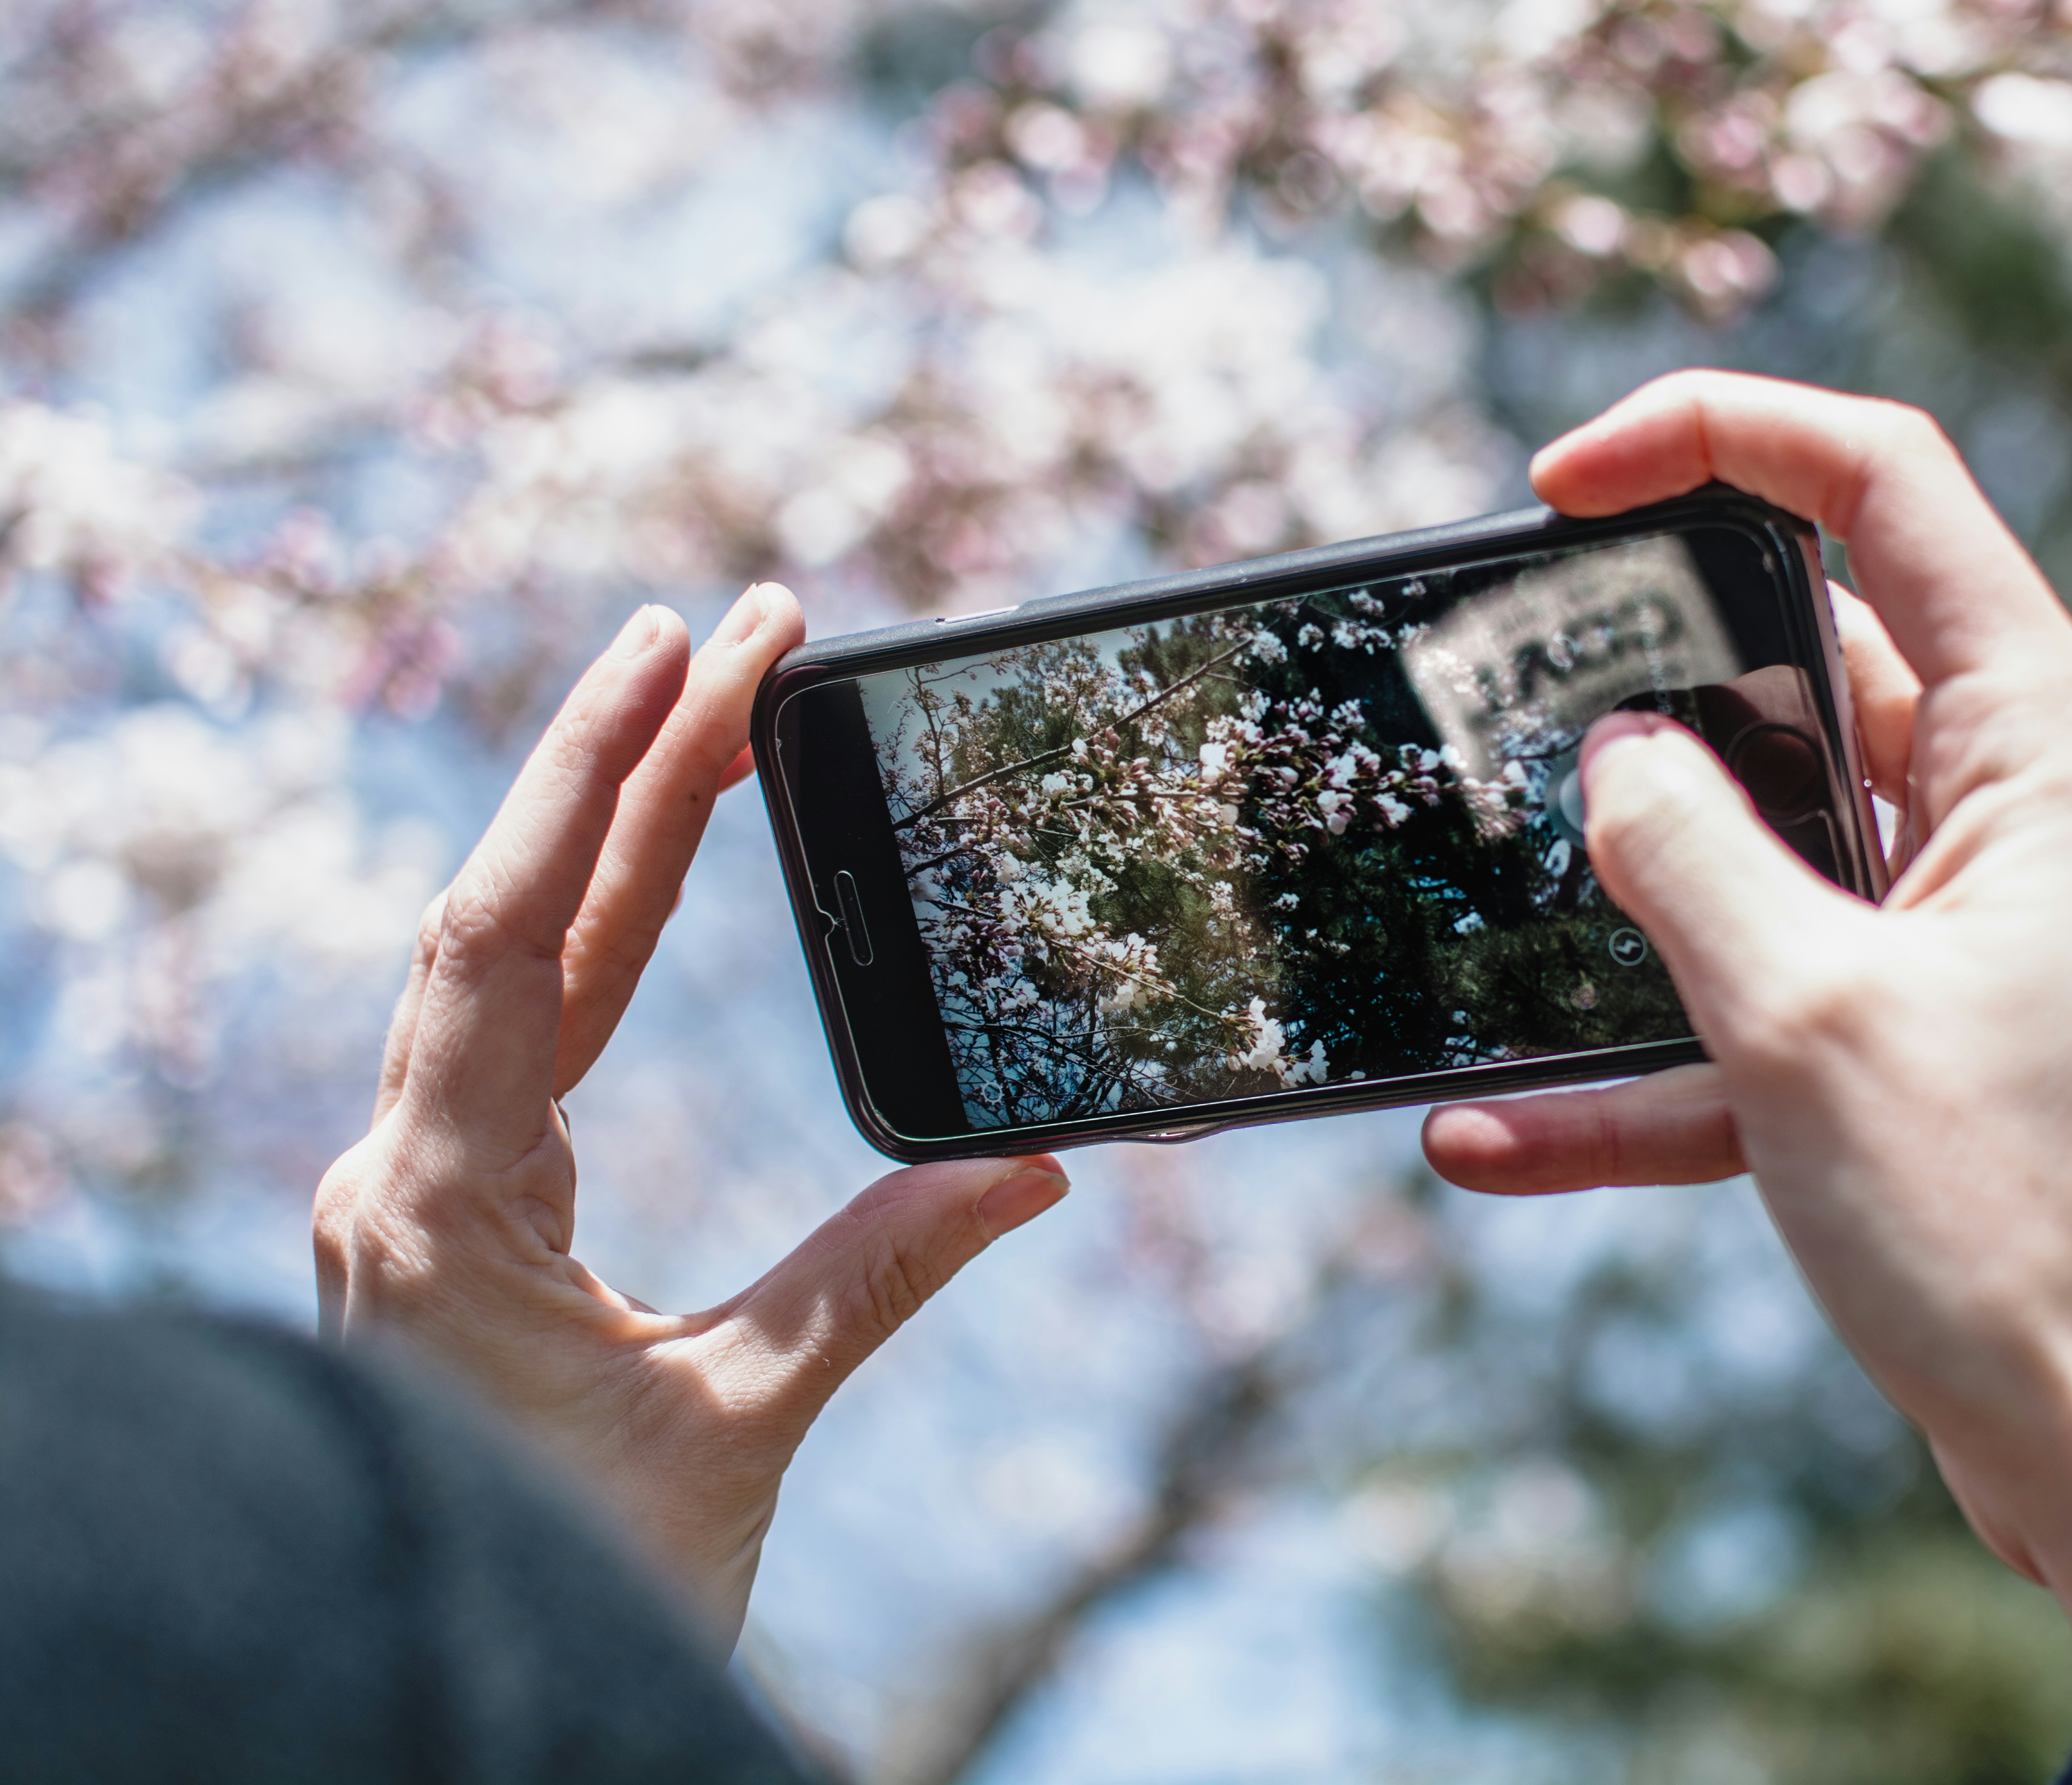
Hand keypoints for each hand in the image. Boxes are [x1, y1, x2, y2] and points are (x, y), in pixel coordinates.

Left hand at [313, 584, 1067, 1650]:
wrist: (456, 1701)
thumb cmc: (581, 1575)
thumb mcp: (739, 1425)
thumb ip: (878, 1277)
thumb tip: (1030, 1169)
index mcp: (444, 1203)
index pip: (507, 933)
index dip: (594, 776)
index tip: (678, 650)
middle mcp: (405, 1174)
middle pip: (513, 915)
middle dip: (631, 764)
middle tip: (740, 633)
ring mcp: (419, 1193)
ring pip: (506, 965)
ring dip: (607, 834)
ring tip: (709, 714)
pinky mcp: (452, 1219)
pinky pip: (514, 1036)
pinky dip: (589, 931)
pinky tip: (641, 878)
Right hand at [1422, 372, 2071, 1670]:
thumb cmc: (2020, 1234)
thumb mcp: (1808, 1021)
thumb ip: (1686, 854)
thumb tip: (1616, 755)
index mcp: (2037, 746)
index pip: (1884, 486)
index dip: (1719, 434)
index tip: (1563, 482)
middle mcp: (2018, 812)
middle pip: (1807, 664)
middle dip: (1640, 683)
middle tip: (1497, 708)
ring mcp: (1975, 931)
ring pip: (1767, 851)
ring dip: (1623, 899)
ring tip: (1476, 914)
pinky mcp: (1931, 1044)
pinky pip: (1765, 1011)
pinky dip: (1646, 1064)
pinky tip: (1493, 1133)